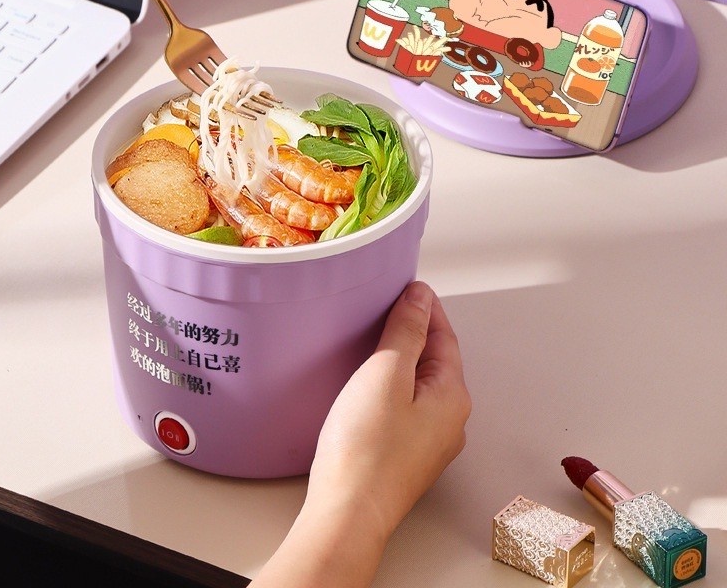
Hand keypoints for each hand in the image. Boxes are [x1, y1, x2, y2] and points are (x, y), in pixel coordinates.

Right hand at [249, 281, 470, 587]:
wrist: (348, 513)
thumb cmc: (366, 449)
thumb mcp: (386, 374)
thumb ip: (406, 331)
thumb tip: (420, 297)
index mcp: (452, 396)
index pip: (445, 336)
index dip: (426, 307)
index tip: (409, 287)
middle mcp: (449, 420)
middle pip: (435, 360)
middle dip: (416, 330)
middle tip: (389, 307)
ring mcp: (428, 441)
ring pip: (419, 383)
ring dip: (403, 357)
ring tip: (377, 339)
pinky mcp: (405, 454)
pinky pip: (406, 405)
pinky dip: (392, 383)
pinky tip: (370, 383)